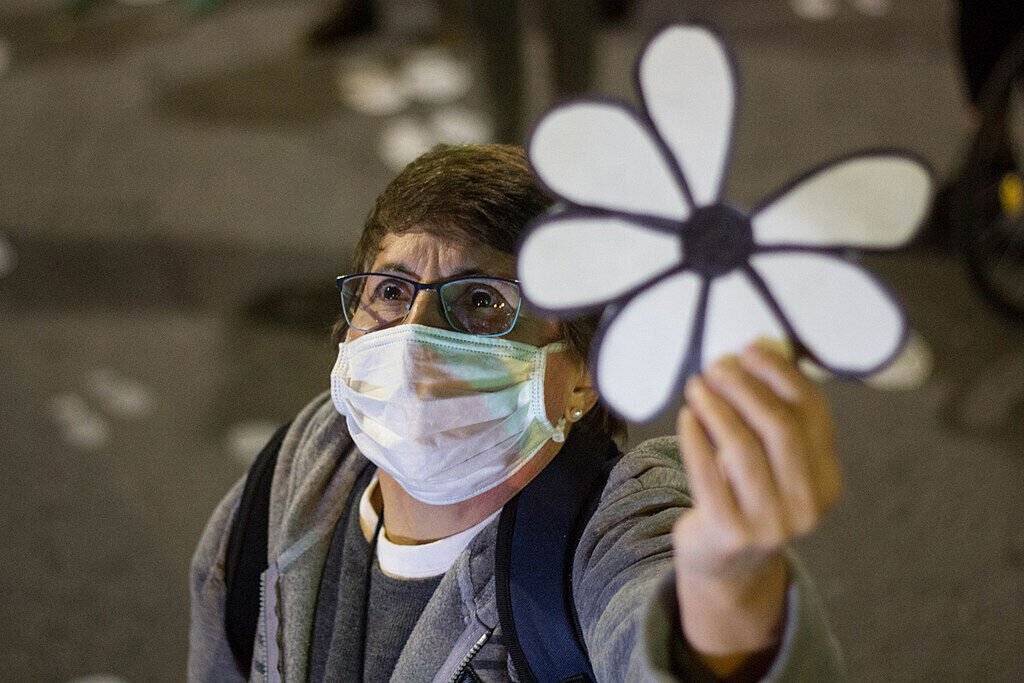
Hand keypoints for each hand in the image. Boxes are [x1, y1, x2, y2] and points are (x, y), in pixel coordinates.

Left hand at [671, 342, 842, 671]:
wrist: (728, 565)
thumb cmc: (748, 494)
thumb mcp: (773, 462)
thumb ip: (772, 412)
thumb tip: (759, 347)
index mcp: (827, 480)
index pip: (812, 414)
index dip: (781, 375)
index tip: (749, 349)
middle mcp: (807, 505)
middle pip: (779, 428)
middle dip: (745, 388)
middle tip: (716, 365)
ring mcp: (770, 524)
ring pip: (742, 449)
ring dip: (716, 408)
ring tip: (696, 385)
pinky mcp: (729, 532)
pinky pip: (707, 474)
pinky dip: (694, 439)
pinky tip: (686, 417)